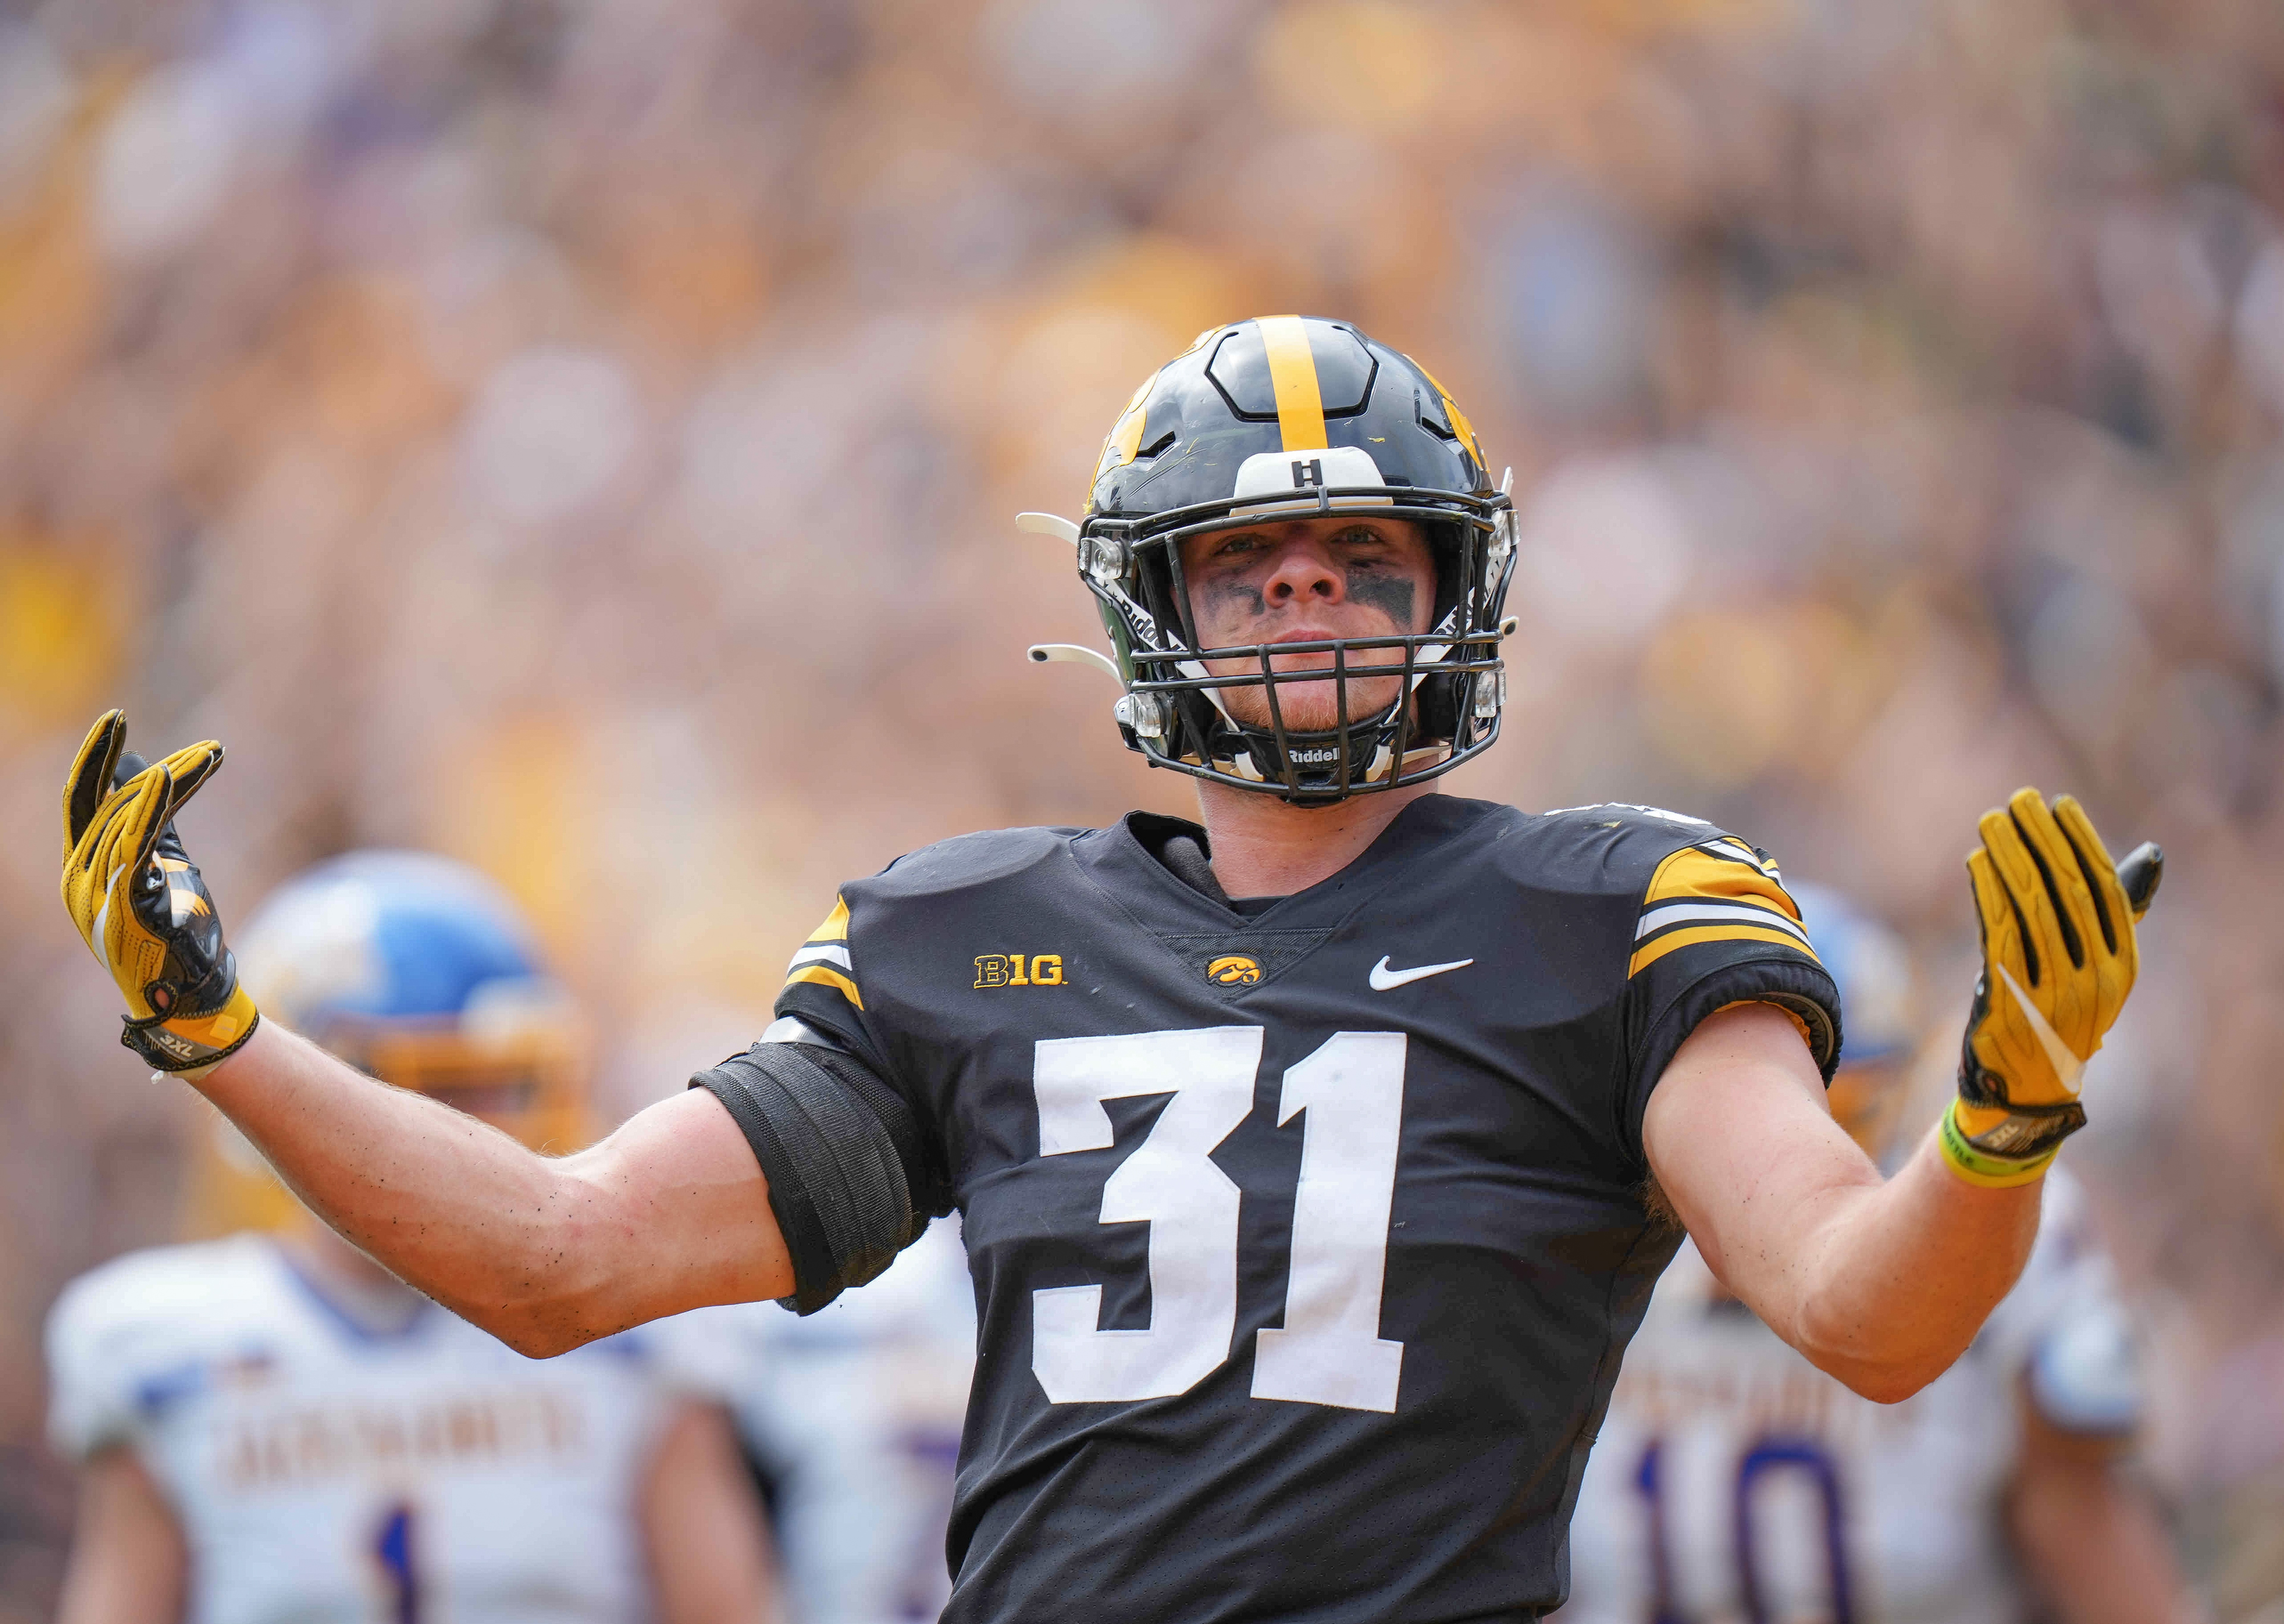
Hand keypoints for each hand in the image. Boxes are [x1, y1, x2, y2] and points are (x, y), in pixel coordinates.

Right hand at [59, 710, 258, 1072]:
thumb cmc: (179, 937)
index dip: (94, 757)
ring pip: (128, 817)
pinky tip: (172, 776)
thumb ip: (151, 826)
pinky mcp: (125, 903)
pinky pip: (137, 843)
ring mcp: (98, 894)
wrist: (190, 1001)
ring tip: (207, 755)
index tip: (114, 719)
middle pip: (110, 804)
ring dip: (171, 782)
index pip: (81, 800)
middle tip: (181, 740)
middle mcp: (79, 878)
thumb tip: (145, 770)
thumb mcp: (161, 870)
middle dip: (143, 767)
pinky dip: (154, 806)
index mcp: (83, 869)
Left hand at [1942, 787, 2159, 1186]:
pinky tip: (1974, 861)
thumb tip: (2148, 855)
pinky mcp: (2012, 1002)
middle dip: (2041, 840)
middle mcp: (2095, 980)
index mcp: (2121, 967)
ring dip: (2009, 857)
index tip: (2058, 805)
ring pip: (2031, 908)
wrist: (2025, 1093)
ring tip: (1991, 820)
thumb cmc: (2055, 1018)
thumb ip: (2110, 919)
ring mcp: (2055, 993)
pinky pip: (1998, 934)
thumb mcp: (2092, 971)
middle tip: (2018, 800)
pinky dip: (1987, 893)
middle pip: (2068, 892)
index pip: (2106, 891)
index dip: (2081, 843)